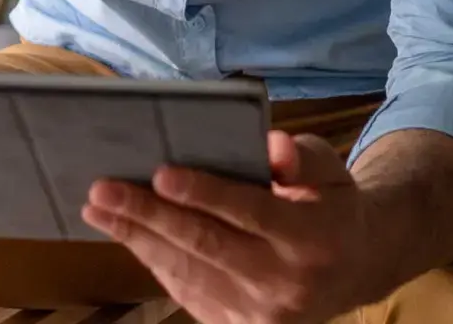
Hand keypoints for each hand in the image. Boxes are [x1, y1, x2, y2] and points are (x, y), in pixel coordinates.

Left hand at [83, 132, 380, 323]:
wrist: (355, 268)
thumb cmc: (330, 203)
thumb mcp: (329, 170)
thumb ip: (300, 158)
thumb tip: (272, 146)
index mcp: (310, 236)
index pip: (249, 211)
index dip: (204, 193)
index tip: (160, 173)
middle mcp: (287, 282)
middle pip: (207, 245)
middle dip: (149, 215)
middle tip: (103, 190)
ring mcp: (263, 314)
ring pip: (189, 272)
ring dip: (137, 239)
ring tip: (97, 209)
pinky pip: (190, 293)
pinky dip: (153, 261)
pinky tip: (126, 234)